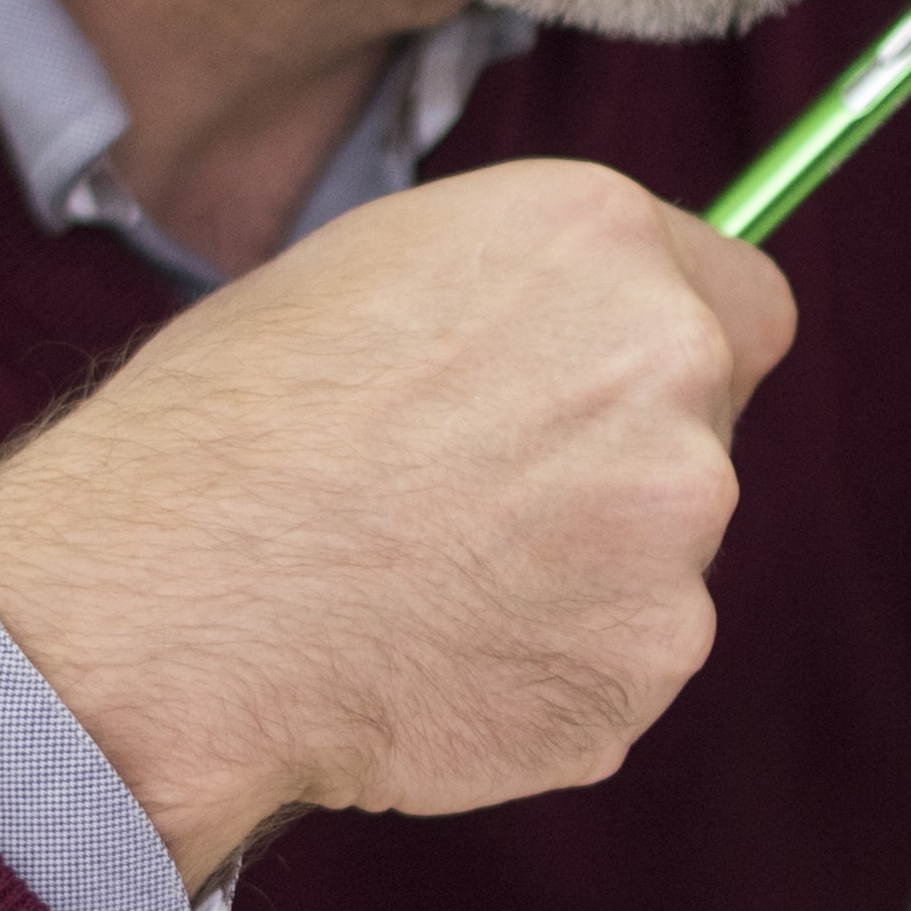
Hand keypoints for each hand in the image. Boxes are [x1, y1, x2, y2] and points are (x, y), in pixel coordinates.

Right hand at [0, 157, 793, 883]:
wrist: (166, 602)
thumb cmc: (232, 428)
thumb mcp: (381, 273)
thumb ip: (532, 298)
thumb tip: (593, 332)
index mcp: (601, 238)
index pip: (745, 303)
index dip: (676, 354)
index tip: (608, 398)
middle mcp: (668, 366)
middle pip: (709, 429)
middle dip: (618, 466)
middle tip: (471, 501)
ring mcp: (672, 528)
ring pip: (661, 556)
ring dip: (583, 574)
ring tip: (427, 581)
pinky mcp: (648, 663)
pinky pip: (620, 665)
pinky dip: (547, 672)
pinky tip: (432, 655)